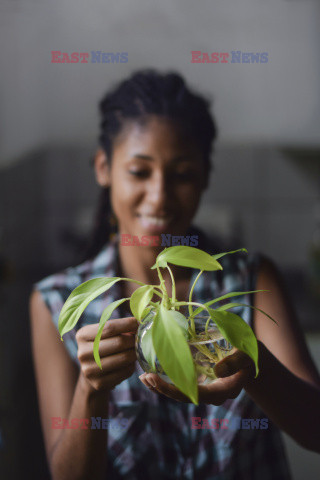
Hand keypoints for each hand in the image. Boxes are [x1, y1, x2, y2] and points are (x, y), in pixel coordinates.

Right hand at [76, 316, 138, 393]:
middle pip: (118, 342)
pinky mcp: (99, 383)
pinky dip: (132, 365)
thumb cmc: (103, 345)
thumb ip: (120, 326)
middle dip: (134, 339)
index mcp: (82, 335)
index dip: (128, 324)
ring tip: (137, 350)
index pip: (109, 327)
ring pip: (124, 357)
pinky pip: (125, 371)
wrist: (92, 371)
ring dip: (135, 353)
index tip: (139, 323)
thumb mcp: (104, 333)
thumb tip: (140, 322)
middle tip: (141, 338)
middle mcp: (83, 353)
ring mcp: (89, 370)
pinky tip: (130, 362)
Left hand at [139, 349, 255, 404]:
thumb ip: (235, 362)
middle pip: (184, 397)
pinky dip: (166, 380)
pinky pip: (181, 385)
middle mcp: (212, 394)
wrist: (249, 357)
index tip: (159, 380)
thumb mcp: (247, 354)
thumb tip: (217, 371)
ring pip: (180, 393)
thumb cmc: (248, 353)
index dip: (176, 390)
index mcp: (224, 390)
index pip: (196, 394)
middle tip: (146, 377)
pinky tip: (151, 373)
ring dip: (161, 387)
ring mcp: (205, 389)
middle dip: (164, 389)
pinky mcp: (199, 382)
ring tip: (143, 377)